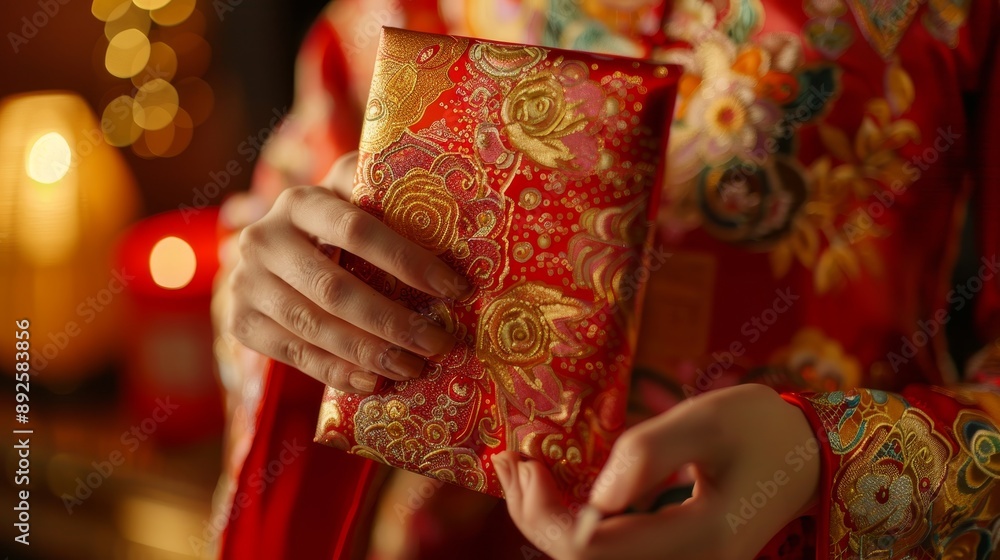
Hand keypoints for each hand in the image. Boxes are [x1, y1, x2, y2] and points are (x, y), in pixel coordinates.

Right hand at [227, 152, 472, 392]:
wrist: (269, 254)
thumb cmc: (332, 224)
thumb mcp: (352, 198)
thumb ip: (386, 195)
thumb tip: (456, 216)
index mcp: (301, 202)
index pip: (357, 230)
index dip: (407, 261)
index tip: (454, 288)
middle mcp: (265, 239)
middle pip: (335, 289)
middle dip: (392, 321)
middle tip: (439, 341)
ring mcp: (247, 283)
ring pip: (314, 327)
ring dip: (370, 353)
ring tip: (414, 367)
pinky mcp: (241, 322)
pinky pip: (295, 355)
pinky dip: (338, 373)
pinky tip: (375, 382)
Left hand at [493, 384, 819, 559]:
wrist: (807, 453)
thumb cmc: (760, 427)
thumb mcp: (706, 420)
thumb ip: (650, 454)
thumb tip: (595, 496)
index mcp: (699, 540)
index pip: (592, 551)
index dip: (545, 512)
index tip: (526, 457)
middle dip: (534, 515)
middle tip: (509, 460)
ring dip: (546, 518)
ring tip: (518, 469)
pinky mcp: (673, 554)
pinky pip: (608, 549)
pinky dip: (571, 518)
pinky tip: (551, 484)